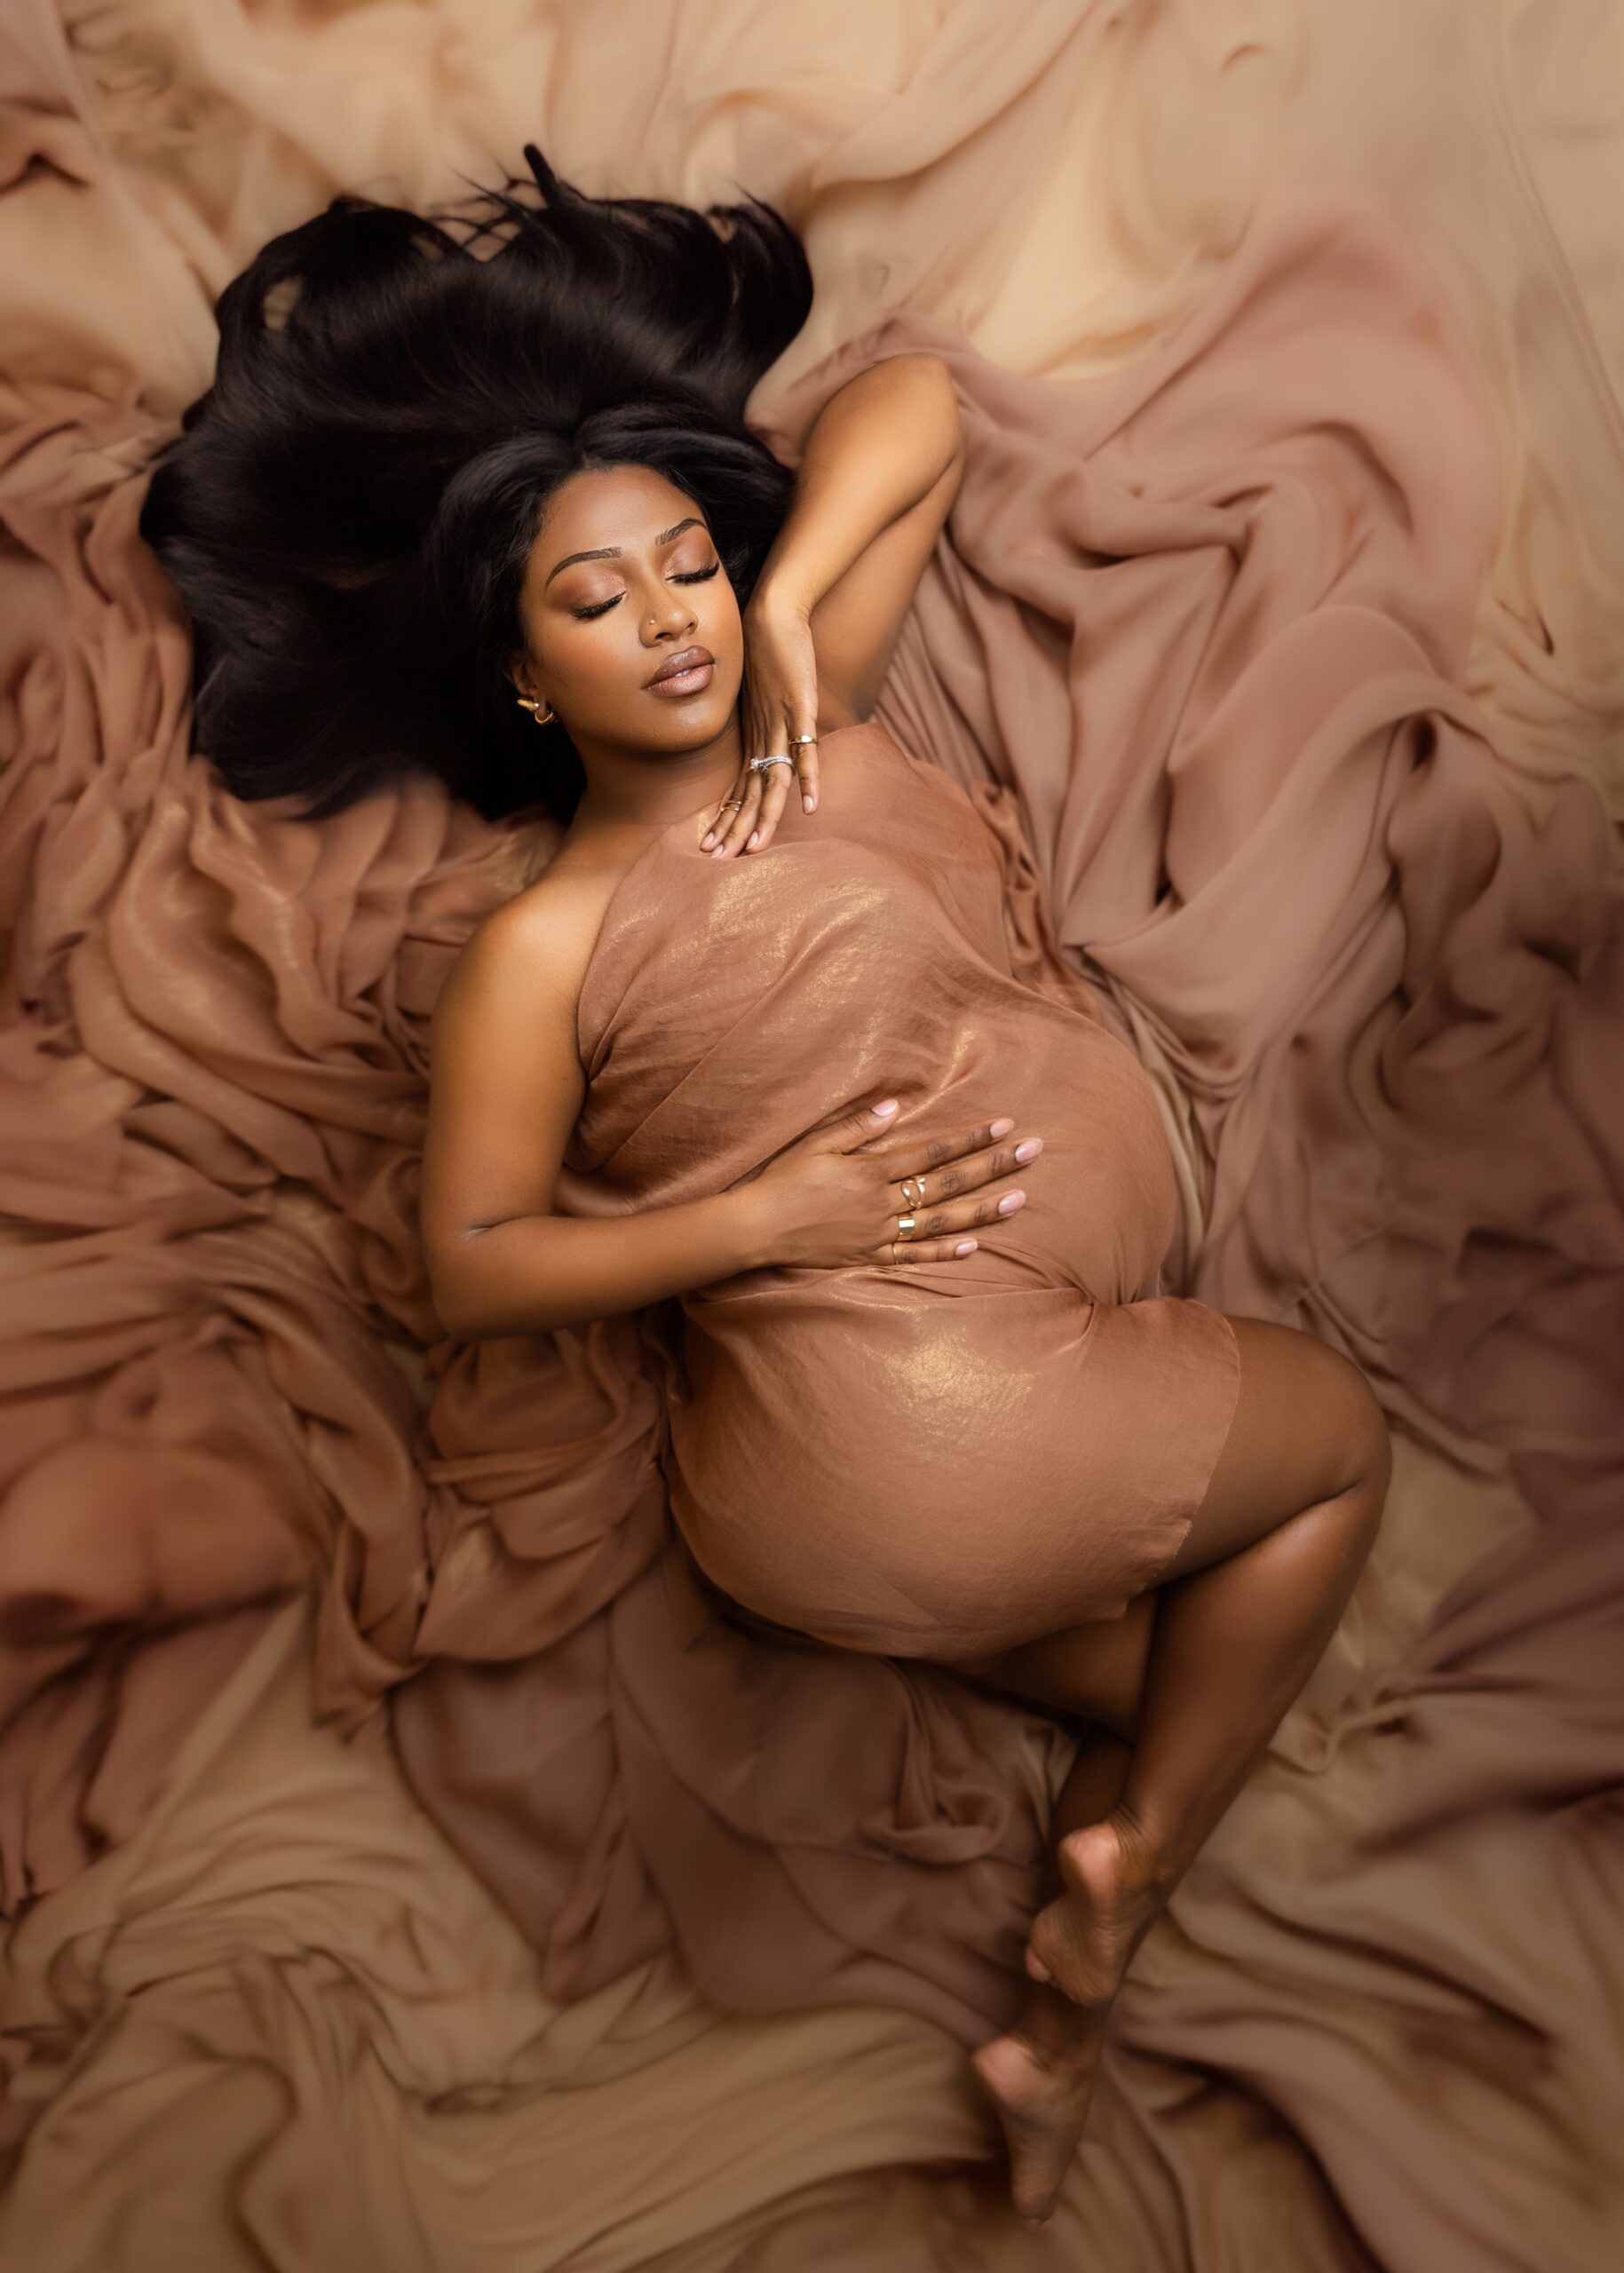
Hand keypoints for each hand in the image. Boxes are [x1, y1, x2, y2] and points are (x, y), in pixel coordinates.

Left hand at [700, 588, 819, 859]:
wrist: (771, 613)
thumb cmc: (765, 655)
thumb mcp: (760, 699)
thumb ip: (764, 726)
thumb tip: (762, 748)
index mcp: (753, 738)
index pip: (739, 788)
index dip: (727, 819)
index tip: (711, 848)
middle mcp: (762, 736)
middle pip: (750, 792)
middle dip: (735, 827)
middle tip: (719, 860)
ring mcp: (780, 723)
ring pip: (772, 779)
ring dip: (765, 815)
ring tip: (757, 847)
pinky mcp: (800, 706)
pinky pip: (805, 749)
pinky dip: (808, 777)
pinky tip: (809, 805)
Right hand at [739, 1095, 1041, 1270]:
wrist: (756, 1228)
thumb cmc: (781, 1180)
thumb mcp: (815, 1144)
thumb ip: (857, 1127)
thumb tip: (895, 1108)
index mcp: (871, 1170)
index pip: (932, 1152)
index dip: (970, 1139)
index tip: (1003, 1127)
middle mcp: (882, 1203)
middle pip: (947, 1183)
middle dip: (991, 1167)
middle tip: (1031, 1153)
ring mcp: (879, 1233)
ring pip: (940, 1221)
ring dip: (982, 1210)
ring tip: (1018, 1199)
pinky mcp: (869, 1256)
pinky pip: (913, 1255)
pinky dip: (943, 1252)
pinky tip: (973, 1246)